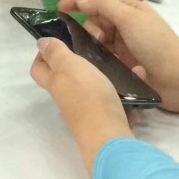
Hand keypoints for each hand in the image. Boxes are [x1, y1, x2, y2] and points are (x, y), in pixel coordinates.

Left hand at [30, 36, 131, 169]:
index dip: (43, 55)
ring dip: (111, 74)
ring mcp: (88, 112)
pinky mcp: (107, 120)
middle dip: (82, 62)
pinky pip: (117, 100)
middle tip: (97, 47)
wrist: (110, 137)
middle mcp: (69, 99)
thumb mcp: (69, 67)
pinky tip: (139, 78)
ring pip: (97, 87)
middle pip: (69, 78)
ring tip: (124, 62)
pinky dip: (127, 89)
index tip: (59, 41)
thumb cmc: (88, 97)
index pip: (39, 69)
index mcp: (57, 84)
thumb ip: (56, 54)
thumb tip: (40, 43)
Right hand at [57, 0, 178, 118]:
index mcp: (128, 9)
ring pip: (95, 40)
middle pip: (94, 21)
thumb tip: (80, 0)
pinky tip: (95, 66)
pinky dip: (97, 59)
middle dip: (90, 27)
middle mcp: (124, 25)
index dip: (78, 1)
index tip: (57, 7)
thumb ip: (104, 6)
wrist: (178, 80)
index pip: (97, 0)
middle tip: (98, 40)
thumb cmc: (155, 44)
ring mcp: (123, 47)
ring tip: (99, 56)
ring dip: (93, 45)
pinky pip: (101, 58)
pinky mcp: (121, 66)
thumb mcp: (129, 18)